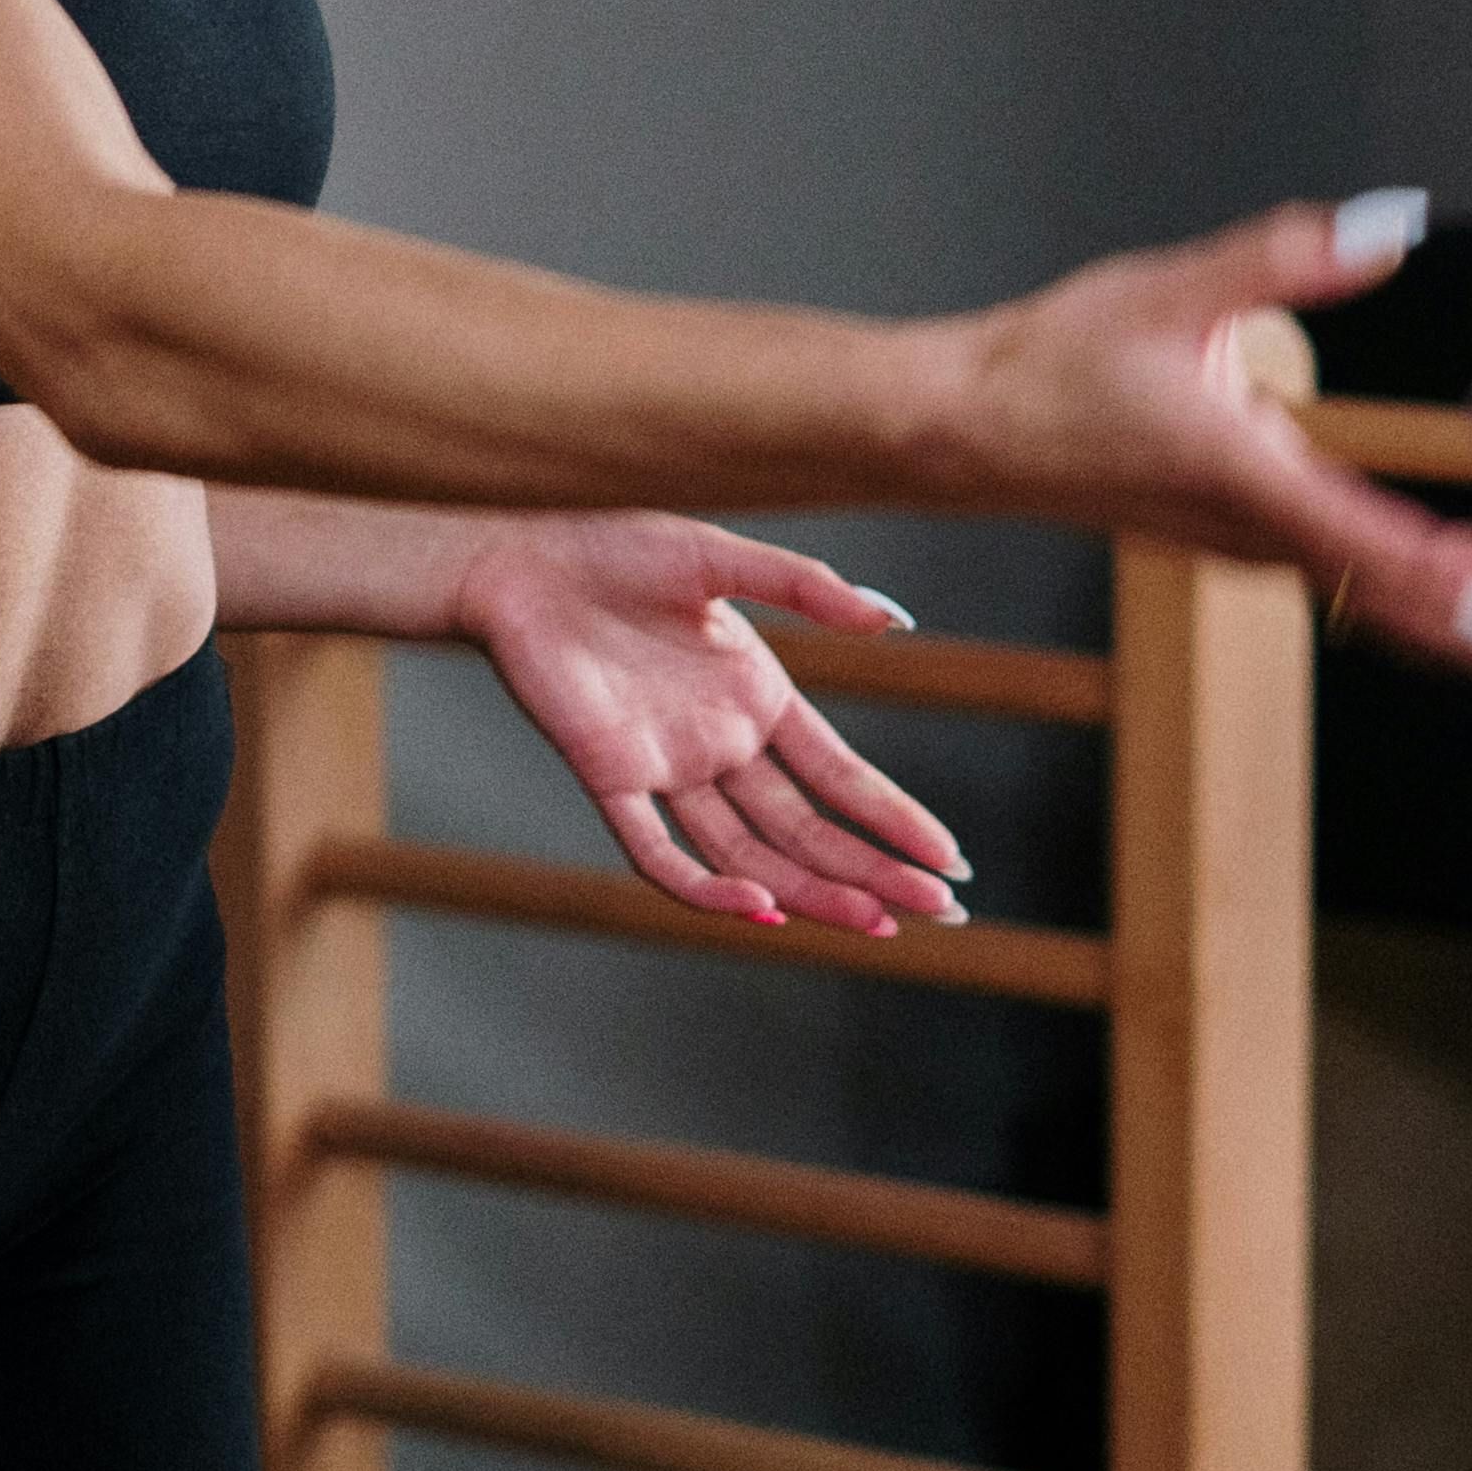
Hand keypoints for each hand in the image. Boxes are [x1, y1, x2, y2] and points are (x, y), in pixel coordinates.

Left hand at [451, 511, 970, 933]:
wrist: (520, 557)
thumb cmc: (617, 548)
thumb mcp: (722, 562)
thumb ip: (808, 590)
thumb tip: (898, 620)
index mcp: (758, 697)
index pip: (841, 775)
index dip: (893, 817)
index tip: (951, 860)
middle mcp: (721, 743)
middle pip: (808, 828)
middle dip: (873, 870)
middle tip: (942, 912)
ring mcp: (668, 768)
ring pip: (750, 852)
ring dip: (811, 891)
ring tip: (874, 922)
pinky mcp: (609, 778)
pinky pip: (659, 850)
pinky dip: (707, 886)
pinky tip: (761, 907)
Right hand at [932, 188, 1471, 673]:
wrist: (966, 429)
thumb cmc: (1051, 367)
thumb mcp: (1170, 288)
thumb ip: (1287, 256)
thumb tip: (1384, 227)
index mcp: (1244, 477)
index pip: (1372, 549)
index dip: (1461, 589)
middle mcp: (1256, 533)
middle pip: (1400, 606)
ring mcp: (1252, 547)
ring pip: (1381, 604)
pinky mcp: (1247, 539)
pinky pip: (1357, 585)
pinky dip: (1427, 588)